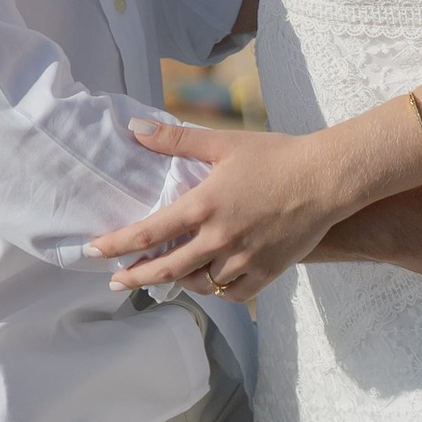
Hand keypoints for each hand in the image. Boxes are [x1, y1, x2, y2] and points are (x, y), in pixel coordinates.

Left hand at [89, 119, 349, 304]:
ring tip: (159, 279)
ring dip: (175, 281)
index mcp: (205, 205)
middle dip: (135, 276)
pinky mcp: (267, 272)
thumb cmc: (275, 155)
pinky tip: (205, 284)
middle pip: (167, 267)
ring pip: (199, 283)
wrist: (327, 178)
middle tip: (113, 282)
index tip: (95, 251)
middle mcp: (220, 238)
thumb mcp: (223, 142)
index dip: (118, 244)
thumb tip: (134, 129)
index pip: (149, 232)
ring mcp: (244, 258)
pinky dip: (214, 290)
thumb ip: (176, 139)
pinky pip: (232, 292)